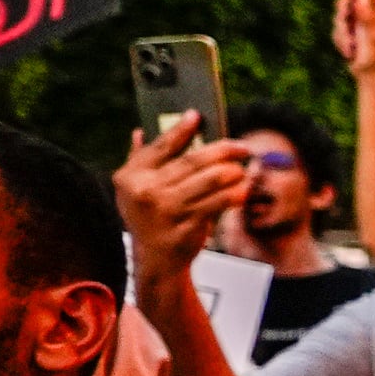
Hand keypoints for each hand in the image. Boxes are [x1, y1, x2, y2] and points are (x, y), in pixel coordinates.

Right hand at [113, 115, 249, 285]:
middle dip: (223, 150)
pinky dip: (235, 193)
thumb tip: (140, 130)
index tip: (197, 115)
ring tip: (243, 169)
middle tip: (242, 147)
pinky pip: (219, 203)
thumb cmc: (148, 218)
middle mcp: (146, 191)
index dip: (181, 129)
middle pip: (193, 161)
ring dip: (233, 172)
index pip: (161, 146)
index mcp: (131, 177)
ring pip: (211, 180)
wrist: (155, 260)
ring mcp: (167, 210)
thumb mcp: (133, 190)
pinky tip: (243, 189)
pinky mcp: (187, 226)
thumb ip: (139, 160)